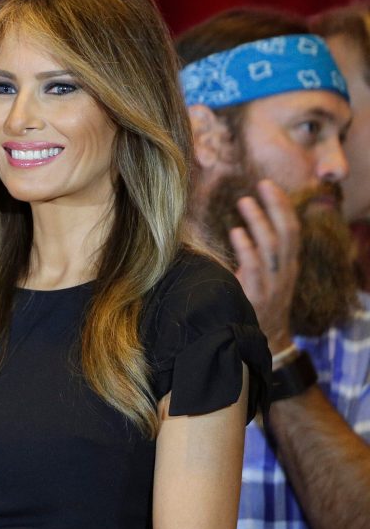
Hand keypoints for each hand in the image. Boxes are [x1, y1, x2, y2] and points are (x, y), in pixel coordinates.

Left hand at [230, 178, 300, 353]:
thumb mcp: (268, 280)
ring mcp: (273, 285)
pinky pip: (254, 267)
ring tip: (244, 202)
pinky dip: (246, 247)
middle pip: (287, 232)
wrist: (265, 343)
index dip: (282, 206)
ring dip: (259, 221)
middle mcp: (285, 273)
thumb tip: (243, 228)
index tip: (270, 186)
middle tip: (261, 185)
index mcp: (289, 266)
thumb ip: (260, 256)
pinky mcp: (257, 297)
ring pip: (272, 246)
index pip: (292, 229)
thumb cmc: (259, 307)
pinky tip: (236, 232)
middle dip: (277, 206)